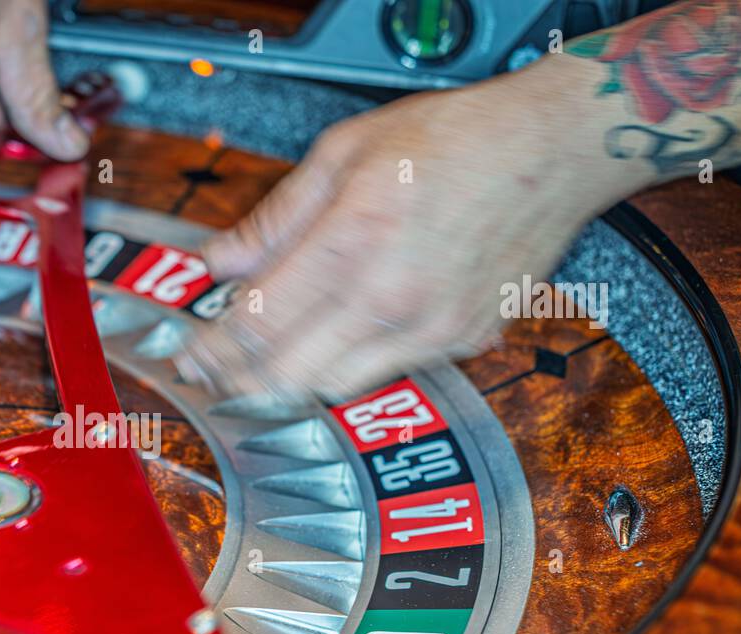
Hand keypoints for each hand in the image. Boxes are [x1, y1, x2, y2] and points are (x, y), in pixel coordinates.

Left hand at [183, 59, 637, 400]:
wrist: (553, 149)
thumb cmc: (454, 140)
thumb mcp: (344, 153)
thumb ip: (274, 218)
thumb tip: (221, 261)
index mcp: (353, 240)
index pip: (257, 323)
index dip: (211, 349)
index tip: (187, 356)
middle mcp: (392, 296)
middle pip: (289, 373)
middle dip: (238, 382)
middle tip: (211, 376)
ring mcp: (433, 328)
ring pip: (335, 388)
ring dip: (290, 384)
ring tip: (261, 370)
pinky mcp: (465, 342)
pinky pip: (388, 373)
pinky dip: (349, 368)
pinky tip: (332, 348)